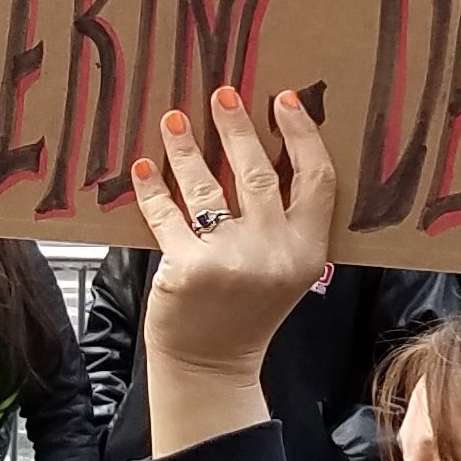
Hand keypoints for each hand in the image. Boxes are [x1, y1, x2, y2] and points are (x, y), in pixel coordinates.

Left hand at [132, 87, 337, 457]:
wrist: (211, 367)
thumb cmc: (246, 312)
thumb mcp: (286, 271)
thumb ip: (285, 222)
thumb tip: (259, 150)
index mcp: (307, 251)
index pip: (316, 180)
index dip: (302, 135)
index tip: (285, 100)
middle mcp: (273, 253)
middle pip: (258, 174)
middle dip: (238, 128)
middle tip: (223, 93)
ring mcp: (229, 261)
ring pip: (207, 188)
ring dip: (188, 148)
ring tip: (174, 119)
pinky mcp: (186, 268)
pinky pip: (167, 215)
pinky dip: (153, 188)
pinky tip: (143, 166)